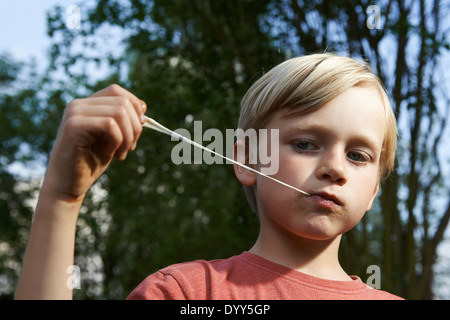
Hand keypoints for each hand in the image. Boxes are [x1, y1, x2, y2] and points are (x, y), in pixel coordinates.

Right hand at [42, 84, 145, 202]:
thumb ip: (124, 121)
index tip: (138, 128)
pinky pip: (110, 124)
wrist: (67, 185)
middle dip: (135, 127)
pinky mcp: (74, 126)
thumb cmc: (90, 163)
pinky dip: (117, 141)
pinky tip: (110, 154)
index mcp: (86, 105)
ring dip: (128, 136)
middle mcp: (78, 105)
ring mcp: (74, 113)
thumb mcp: (113, 138)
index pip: (117, 91)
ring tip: (121, 154)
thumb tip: (143, 106)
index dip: (134, 107)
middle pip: (122, 102)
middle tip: (130, 148)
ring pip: (119, 112)